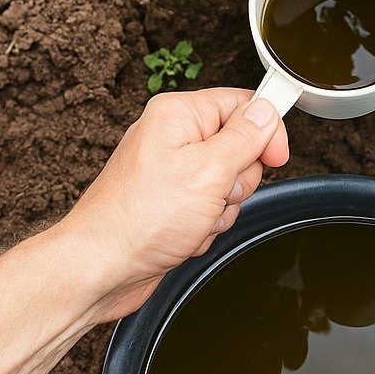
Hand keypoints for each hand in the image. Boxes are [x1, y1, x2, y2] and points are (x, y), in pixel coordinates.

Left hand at [54, 88, 288, 322]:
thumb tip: (267, 111)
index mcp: (179, 115)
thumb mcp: (208, 171)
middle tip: (214, 194)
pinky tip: (184, 234)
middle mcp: (173, 138)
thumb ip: (244, 138)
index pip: (243, 105)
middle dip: (237, 181)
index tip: (274, 158)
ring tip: (193, 218)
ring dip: (220, 210)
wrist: (100, 269)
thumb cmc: (139, 219)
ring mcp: (172, 172)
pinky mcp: (172, 203)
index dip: (265, 131)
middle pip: (241, 148)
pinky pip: (212, 209)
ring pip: (229, 184)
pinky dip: (205, 226)